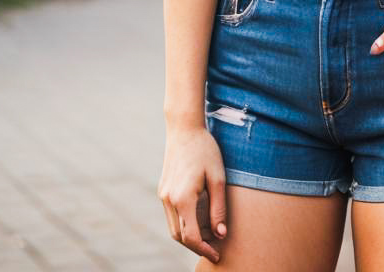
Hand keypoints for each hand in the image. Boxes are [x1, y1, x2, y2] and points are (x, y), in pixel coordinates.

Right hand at [158, 125, 227, 263]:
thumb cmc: (205, 150)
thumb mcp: (218, 178)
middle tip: (216, 247)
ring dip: (190, 235)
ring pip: (174, 227)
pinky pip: (172, 215)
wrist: (184, 129)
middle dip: (197, 245)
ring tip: (210, 234)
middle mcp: (168, 200)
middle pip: (180, 236)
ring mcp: (163, 195)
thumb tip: (221, 234)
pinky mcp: (163, 190)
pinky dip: (184, 223)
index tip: (217, 254)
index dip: (204, 249)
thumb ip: (218, 208)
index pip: (191, 237)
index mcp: (182, 199)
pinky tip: (200, 219)